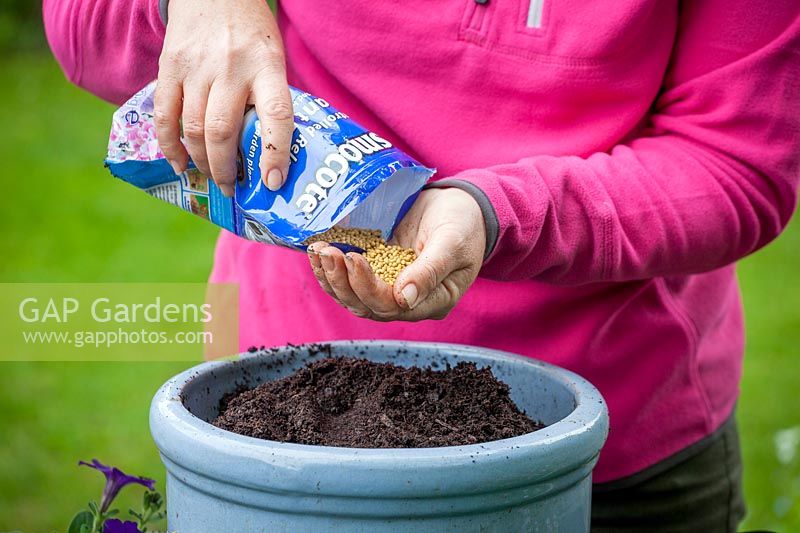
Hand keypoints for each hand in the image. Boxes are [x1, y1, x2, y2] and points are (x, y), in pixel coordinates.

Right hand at [154, 0, 292, 195]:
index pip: (276, 115)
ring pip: (194, 130)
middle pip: (222, 132)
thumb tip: (272, 157)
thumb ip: (271, 100)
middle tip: (233, 188)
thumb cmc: (251, 35)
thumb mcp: (274, 60)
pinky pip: (164, 116)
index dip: (276, 153)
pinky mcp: (169, 67)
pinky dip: (170, 146)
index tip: (272, 182)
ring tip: (212, 178)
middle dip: (226, 170)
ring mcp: (197, 68)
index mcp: (267, 67)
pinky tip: (181, 164)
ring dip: (202, 163)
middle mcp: (231, 68)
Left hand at [307, 187, 485, 320]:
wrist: (461, 205)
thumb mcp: (452, 243)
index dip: (368, 287)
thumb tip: (405, 299)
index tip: (356, 258)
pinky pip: (350, 279)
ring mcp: (391, 286)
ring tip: (319, 251)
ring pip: (353, 296)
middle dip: (343, 282)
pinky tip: (317, 252)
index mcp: (434, 301)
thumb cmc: (465, 223)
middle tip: (329, 253)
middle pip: (367, 306)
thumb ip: (430, 270)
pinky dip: (332, 269)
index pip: (392, 307)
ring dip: (331, 277)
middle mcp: (409, 301)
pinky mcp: (378, 270)